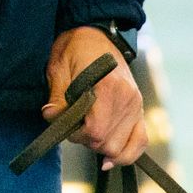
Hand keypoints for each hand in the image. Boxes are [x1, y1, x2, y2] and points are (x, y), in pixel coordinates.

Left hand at [44, 28, 146, 170]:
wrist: (97, 34)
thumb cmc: (75, 48)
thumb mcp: (59, 69)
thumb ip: (57, 97)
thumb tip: (51, 118)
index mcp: (108, 87)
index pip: (96, 131)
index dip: (78, 136)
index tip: (68, 128)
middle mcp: (127, 99)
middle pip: (109, 143)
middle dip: (90, 143)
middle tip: (77, 130)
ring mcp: (136, 106)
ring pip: (122, 148)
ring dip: (104, 148)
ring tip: (92, 135)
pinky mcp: (139, 110)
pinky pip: (140, 142)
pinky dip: (128, 154)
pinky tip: (112, 159)